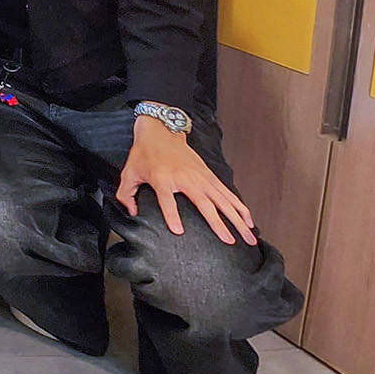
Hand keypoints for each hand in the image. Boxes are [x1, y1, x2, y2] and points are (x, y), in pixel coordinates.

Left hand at [117, 118, 256, 244]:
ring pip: (223, 200)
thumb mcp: (129, 172)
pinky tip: (249, 220)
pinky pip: (227, 193)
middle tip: (230, 242)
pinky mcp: (209, 175)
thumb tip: (132, 214)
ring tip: (248, 236)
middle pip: (205, 203)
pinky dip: (240, 206)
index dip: (171, 215)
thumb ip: (126, 194)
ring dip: (237, 218)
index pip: (166, 200)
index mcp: (162, 178)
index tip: (179, 231)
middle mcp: (186, 178)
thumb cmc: (144, 154)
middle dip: (219, 224)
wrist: (161, 131)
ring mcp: (201, 177)